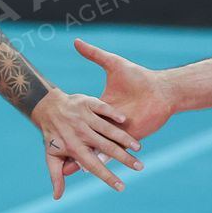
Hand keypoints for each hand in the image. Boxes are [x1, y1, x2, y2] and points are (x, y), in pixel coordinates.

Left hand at [33, 90, 142, 198]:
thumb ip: (56, 176)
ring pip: (107, 128)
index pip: (93, 166)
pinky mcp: (87, 103)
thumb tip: (57, 198)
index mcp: (73, 148)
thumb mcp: (51, 156)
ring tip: (138, 148)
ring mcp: (84, 117)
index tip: (122, 187)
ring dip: (124, 138)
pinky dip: (113, 113)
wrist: (47, 107)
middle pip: (106, 147)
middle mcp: (80, 133)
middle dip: (124, 158)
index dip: (107, 177)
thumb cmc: (52, 135)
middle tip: (139, 167)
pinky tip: (125, 120)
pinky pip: (102, 108)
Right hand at [59, 40, 175, 180]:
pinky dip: (103, 162)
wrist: (161, 89)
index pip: (81, 120)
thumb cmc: (138, 76)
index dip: (67, 127)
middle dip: (71, 149)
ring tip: (69, 171)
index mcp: (102, 108)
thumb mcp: (113, 63)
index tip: (50, 131)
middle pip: (86, 138)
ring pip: (97, 150)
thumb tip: (76, 41)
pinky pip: (113, 153)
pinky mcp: (129, 139)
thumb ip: (94, 54)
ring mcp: (118, 133)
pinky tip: (91, 170)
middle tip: (54, 158)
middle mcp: (108, 123)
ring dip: (84, 161)